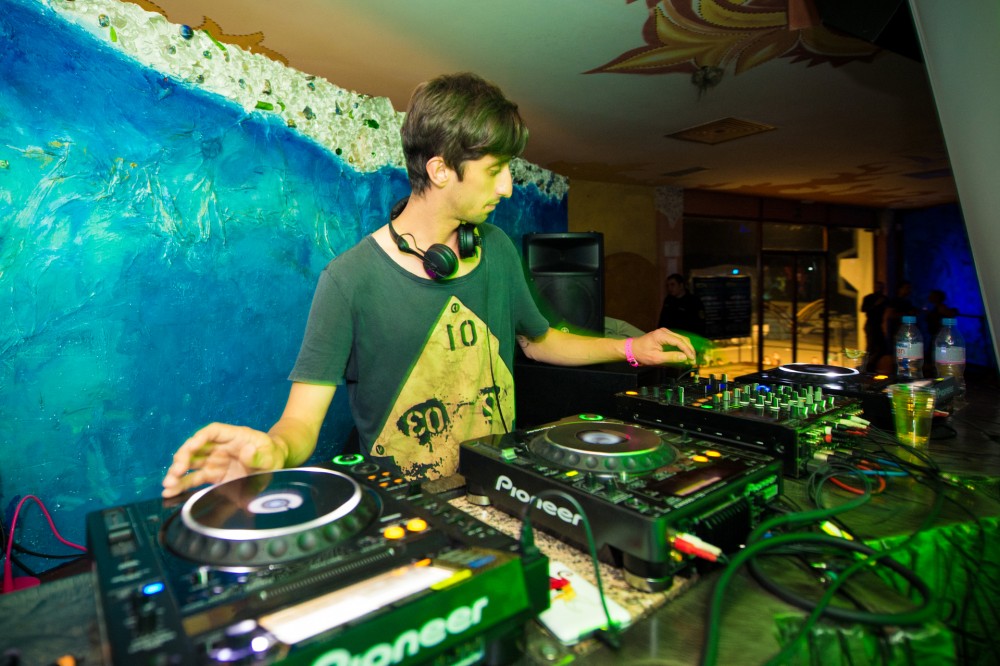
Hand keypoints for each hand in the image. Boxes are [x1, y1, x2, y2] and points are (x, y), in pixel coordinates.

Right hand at [161, 423, 287, 497]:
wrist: (273, 468)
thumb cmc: (272, 456)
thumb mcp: (271, 456)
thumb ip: (260, 456)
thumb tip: (246, 452)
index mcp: (234, 436)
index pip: (212, 432)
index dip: (200, 438)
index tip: (191, 446)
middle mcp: (220, 447)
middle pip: (196, 447)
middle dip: (183, 457)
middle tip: (176, 471)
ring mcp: (214, 461)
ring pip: (191, 464)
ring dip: (177, 473)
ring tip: (168, 485)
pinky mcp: (213, 476)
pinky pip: (194, 479)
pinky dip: (182, 485)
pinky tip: (170, 492)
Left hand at [632, 328, 696, 365]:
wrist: (631, 349)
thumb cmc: (642, 353)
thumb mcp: (656, 358)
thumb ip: (671, 357)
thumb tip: (684, 357)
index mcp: (662, 335)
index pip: (679, 342)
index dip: (687, 351)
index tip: (692, 359)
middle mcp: (665, 331)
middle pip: (682, 339)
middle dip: (689, 349)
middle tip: (693, 360)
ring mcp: (665, 332)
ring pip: (681, 339)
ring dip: (686, 348)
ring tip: (690, 358)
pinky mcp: (664, 336)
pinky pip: (676, 340)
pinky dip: (681, 347)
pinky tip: (684, 354)